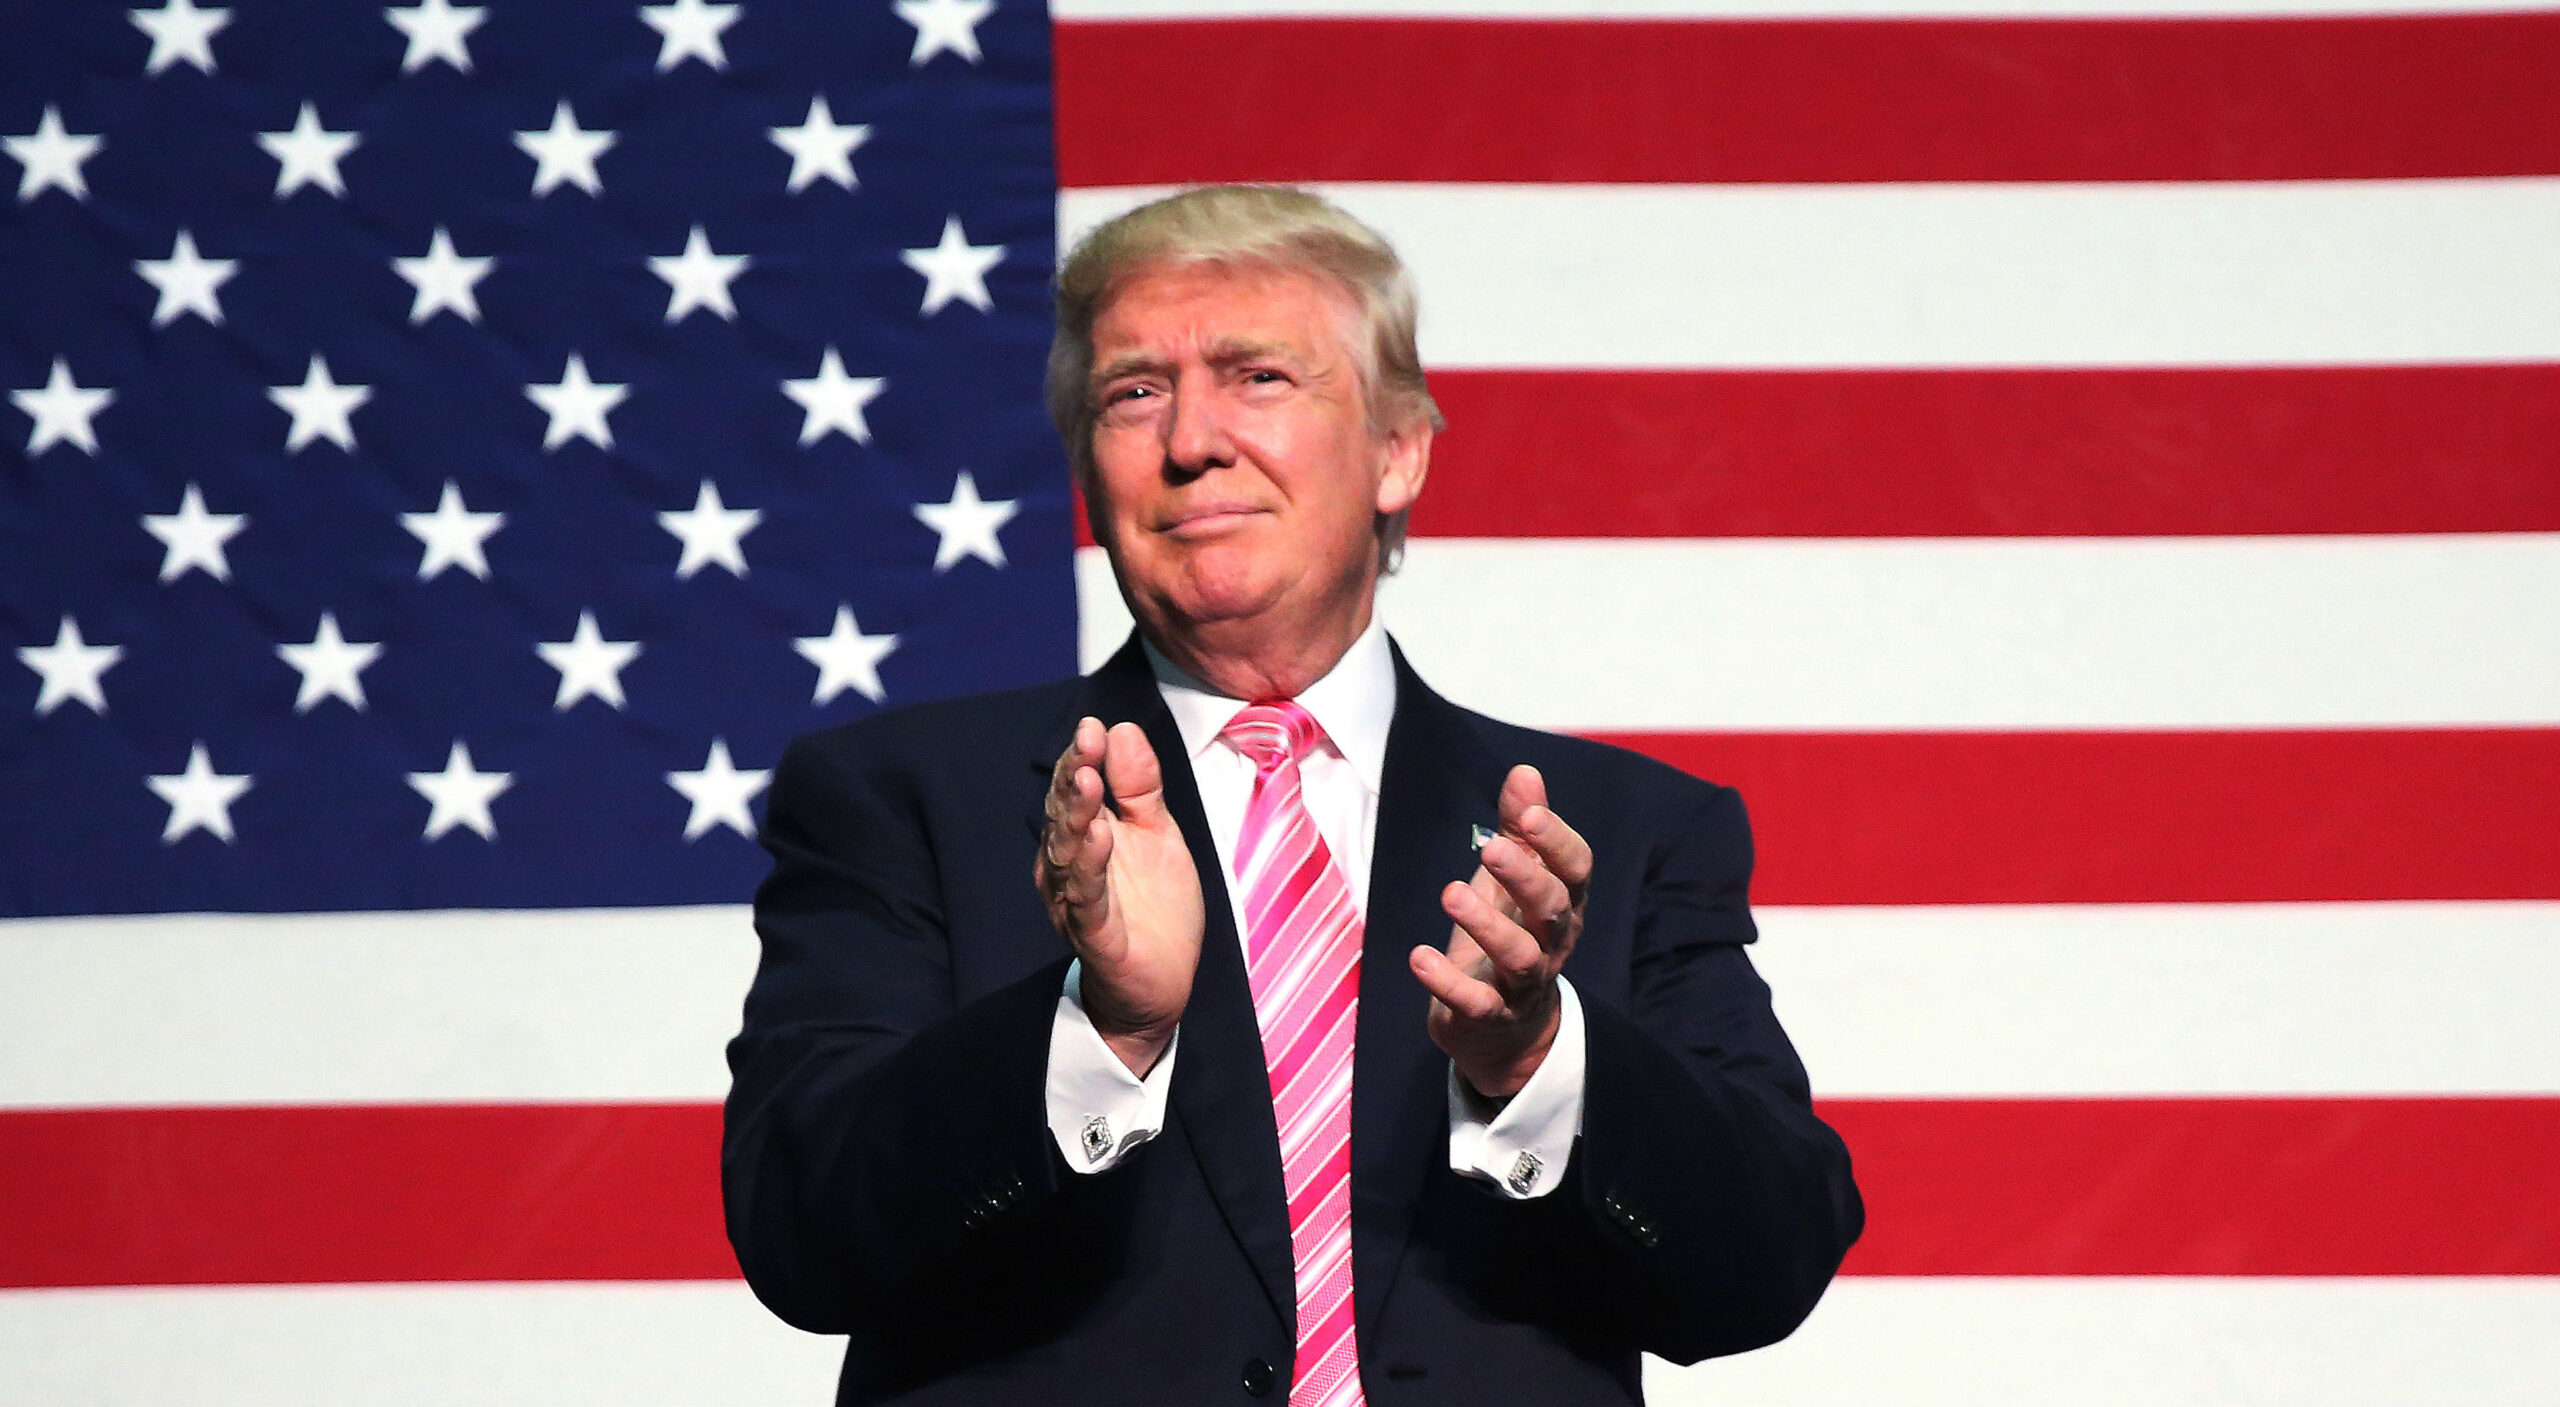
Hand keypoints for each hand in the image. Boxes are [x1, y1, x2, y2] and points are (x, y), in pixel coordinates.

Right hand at [1035, 716, 1204, 1076]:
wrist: (1161, 984)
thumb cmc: (1153, 906)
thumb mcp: (1158, 834)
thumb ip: (1141, 787)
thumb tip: (1123, 729)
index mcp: (1085, 834)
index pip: (1077, 787)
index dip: (1084, 756)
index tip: (1094, 724)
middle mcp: (1069, 865)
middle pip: (1065, 814)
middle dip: (1076, 776)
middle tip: (1088, 741)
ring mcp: (1077, 902)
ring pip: (1069, 854)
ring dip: (1077, 816)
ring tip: (1089, 782)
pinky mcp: (1096, 937)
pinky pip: (1087, 901)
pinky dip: (1091, 870)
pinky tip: (1099, 839)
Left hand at [1409, 764, 1591, 1098]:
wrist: (1503, 1027)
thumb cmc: (1510, 931)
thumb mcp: (1512, 878)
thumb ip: (1519, 827)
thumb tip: (1525, 772)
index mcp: (1563, 903)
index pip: (1575, 869)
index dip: (1556, 842)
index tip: (1530, 815)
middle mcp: (1552, 942)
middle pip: (1551, 909)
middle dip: (1525, 878)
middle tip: (1492, 849)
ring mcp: (1524, 984)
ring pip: (1519, 956)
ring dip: (1487, 926)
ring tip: (1451, 894)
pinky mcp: (1489, 1015)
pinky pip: (1475, 1002)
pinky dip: (1447, 982)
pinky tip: (1418, 958)